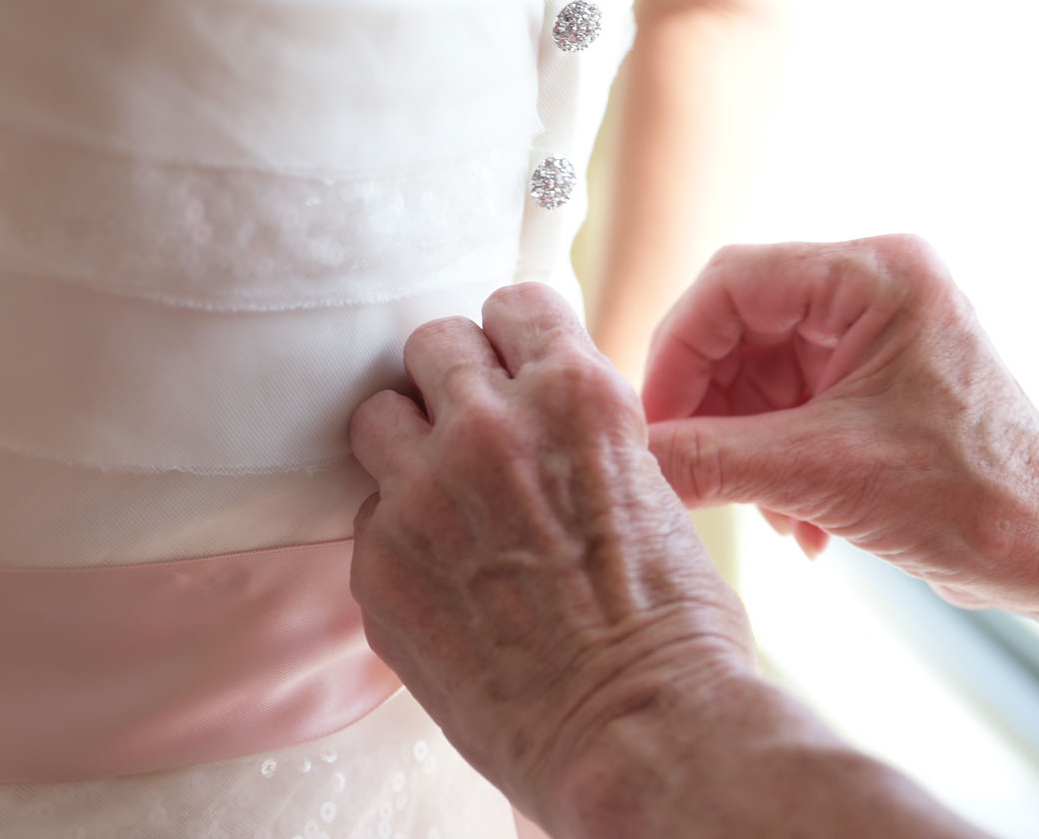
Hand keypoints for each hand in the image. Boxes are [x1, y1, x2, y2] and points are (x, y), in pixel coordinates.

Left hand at [348, 284, 756, 825]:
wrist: (636, 734)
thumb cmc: (671, 628)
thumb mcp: (650, 485)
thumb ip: (578, 433)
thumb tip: (537, 418)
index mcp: (574, 395)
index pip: (511, 304)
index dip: (513, 341)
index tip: (514, 371)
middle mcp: (490, 427)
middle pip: (431, 345)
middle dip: (453, 383)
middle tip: (476, 435)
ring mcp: (422, 494)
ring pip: (376, 415)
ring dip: (407, 442)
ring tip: (441, 494)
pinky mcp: (378, 562)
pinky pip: (368, 513)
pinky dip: (398, 534)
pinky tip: (444, 577)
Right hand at [642, 236, 1038, 614]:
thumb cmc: (974, 498)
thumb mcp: (822, 475)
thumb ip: (712, 460)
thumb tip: (631, 461)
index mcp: (876, 274)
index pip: (732, 283)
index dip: (677, 351)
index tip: (654, 421)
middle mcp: (875, 290)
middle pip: (738, 329)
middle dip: (711, 409)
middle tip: (690, 468)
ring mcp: (874, 337)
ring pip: (756, 375)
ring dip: (743, 448)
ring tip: (769, 513)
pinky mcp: (872, 385)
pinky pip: (786, 408)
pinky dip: (774, 464)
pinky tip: (799, 523)